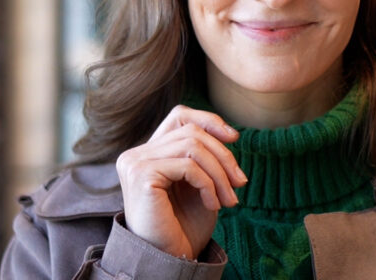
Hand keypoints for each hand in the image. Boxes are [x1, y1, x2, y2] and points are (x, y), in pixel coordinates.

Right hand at [116, 105, 247, 259]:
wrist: (169, 260)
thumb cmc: (184, 227)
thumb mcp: (199, 184)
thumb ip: (205, 157)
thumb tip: (230, 134)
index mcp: (147, 153)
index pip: (179, 116)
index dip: (209, 120)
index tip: (234, 138)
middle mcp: (136, 154)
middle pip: (192, 132)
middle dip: (223, 156)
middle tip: (240, 183)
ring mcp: (135, 163)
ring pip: (193, 146)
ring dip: (219, 174)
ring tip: (229, 199)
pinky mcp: (141, 175)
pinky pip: (188, 166)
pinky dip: (208, 184)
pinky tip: (212, 205)